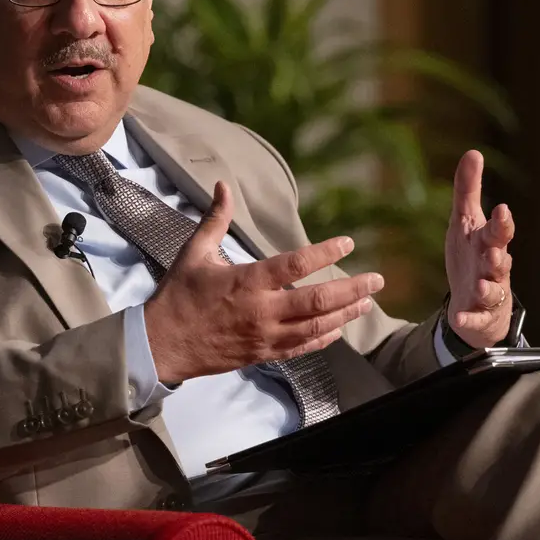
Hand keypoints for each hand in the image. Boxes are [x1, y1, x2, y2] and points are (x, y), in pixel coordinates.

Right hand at [142, 182, 383, 385]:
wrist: (162, 344)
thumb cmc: (178, 296)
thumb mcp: (194, 253)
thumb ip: (215, 219)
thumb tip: (223, 186)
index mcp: (247, 282)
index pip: (296, 264)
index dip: (326, 252)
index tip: (347, 242)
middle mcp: (262, 311)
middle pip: (318, 301)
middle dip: (352, 290)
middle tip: (377, 280)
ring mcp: (265, 336)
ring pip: (316, 326)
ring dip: (346, 314)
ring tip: (367, 302)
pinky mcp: (263, 354)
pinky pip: (302, 348)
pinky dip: (324, 338)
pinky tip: (338, 329)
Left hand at [445, 150, 514, 348]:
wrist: (474, 303)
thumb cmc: (472, 255)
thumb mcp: (465, 222)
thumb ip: (468, 190)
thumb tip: (473, 152)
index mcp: (489, 243)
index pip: (499, 231)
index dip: (501, 222)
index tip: (501, 209)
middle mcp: (492, 268)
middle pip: (499, 260)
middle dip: (498, 255)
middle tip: (494, 251)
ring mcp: (488, 294)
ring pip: (491, 290)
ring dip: (486, 288)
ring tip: (478, 286)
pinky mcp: (478, 316)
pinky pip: (474, 318)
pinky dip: (468, 319)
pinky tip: (459, 319)